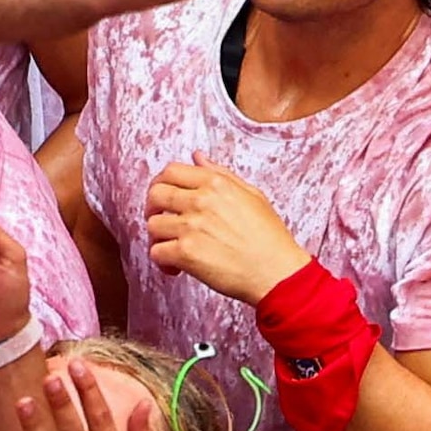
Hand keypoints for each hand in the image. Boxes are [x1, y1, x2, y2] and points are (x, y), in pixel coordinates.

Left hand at [139, 161, 307, 304]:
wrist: (277, 273)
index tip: (165, 197)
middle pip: (155, 194)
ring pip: (152, 225)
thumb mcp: (252, 195)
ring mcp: (191, 226)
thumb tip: (197, 157)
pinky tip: (177, 268)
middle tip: (163, 222)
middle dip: (153, 209)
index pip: (171, 171)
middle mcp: (201, 200)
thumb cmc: (269, 238)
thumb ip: (221, 174)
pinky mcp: (186, 253)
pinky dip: (163, 262)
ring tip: (174, 248)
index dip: (162, 184)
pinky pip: (156, 252)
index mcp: (216, 183)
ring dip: (159, 238)